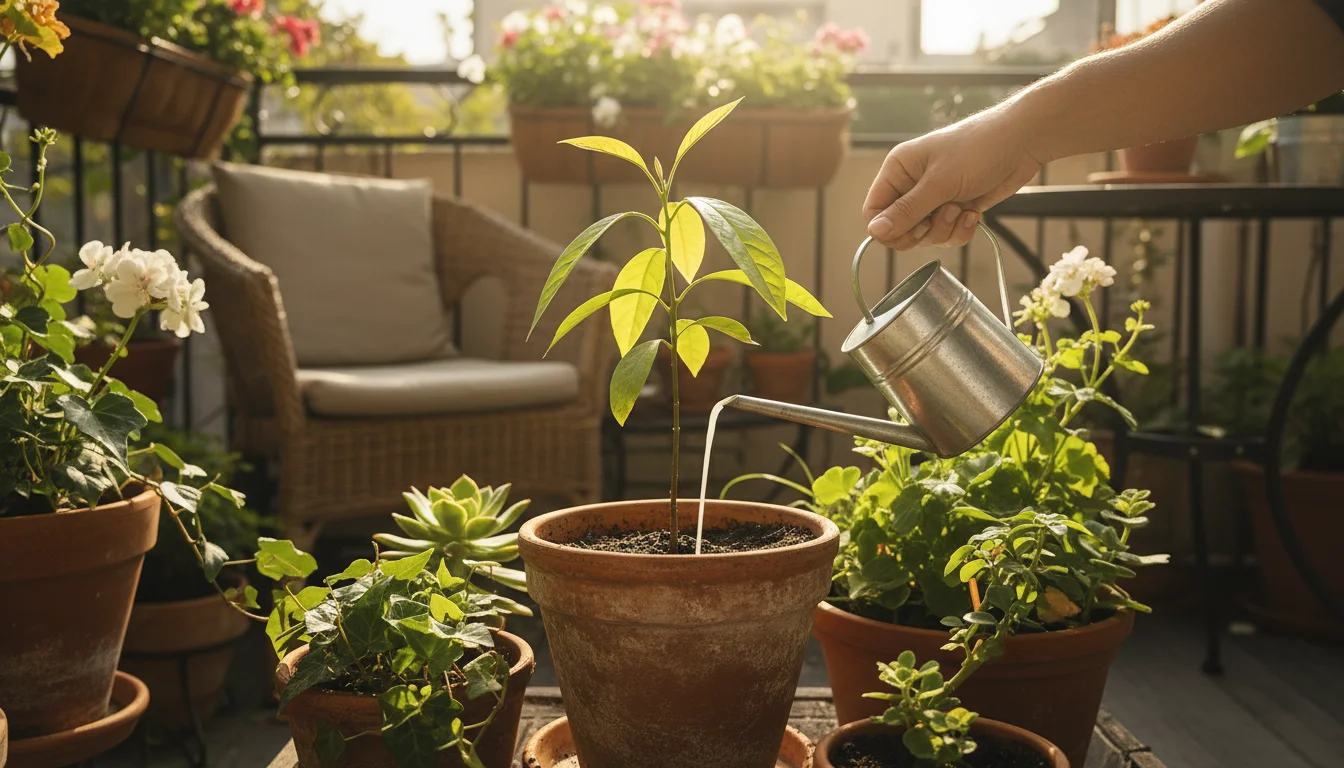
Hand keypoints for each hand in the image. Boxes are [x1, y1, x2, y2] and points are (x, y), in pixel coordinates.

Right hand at [863, 107, 1045, 249]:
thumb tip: (874, 232)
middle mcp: (912, 185)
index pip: (874, 210)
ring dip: (945, 230)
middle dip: (923, 231)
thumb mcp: (940, 183)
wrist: (1023, 141)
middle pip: (900, 228)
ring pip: (925, 235)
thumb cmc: (979, 148)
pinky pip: (947, 235)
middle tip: (945, 214)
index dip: (888, 228)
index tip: (911, 231)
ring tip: (963, 209)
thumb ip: (906, 211)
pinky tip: (974, 213)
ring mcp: (935, 198)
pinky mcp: (956, 208)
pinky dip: (960, 231)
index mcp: (898, 170)